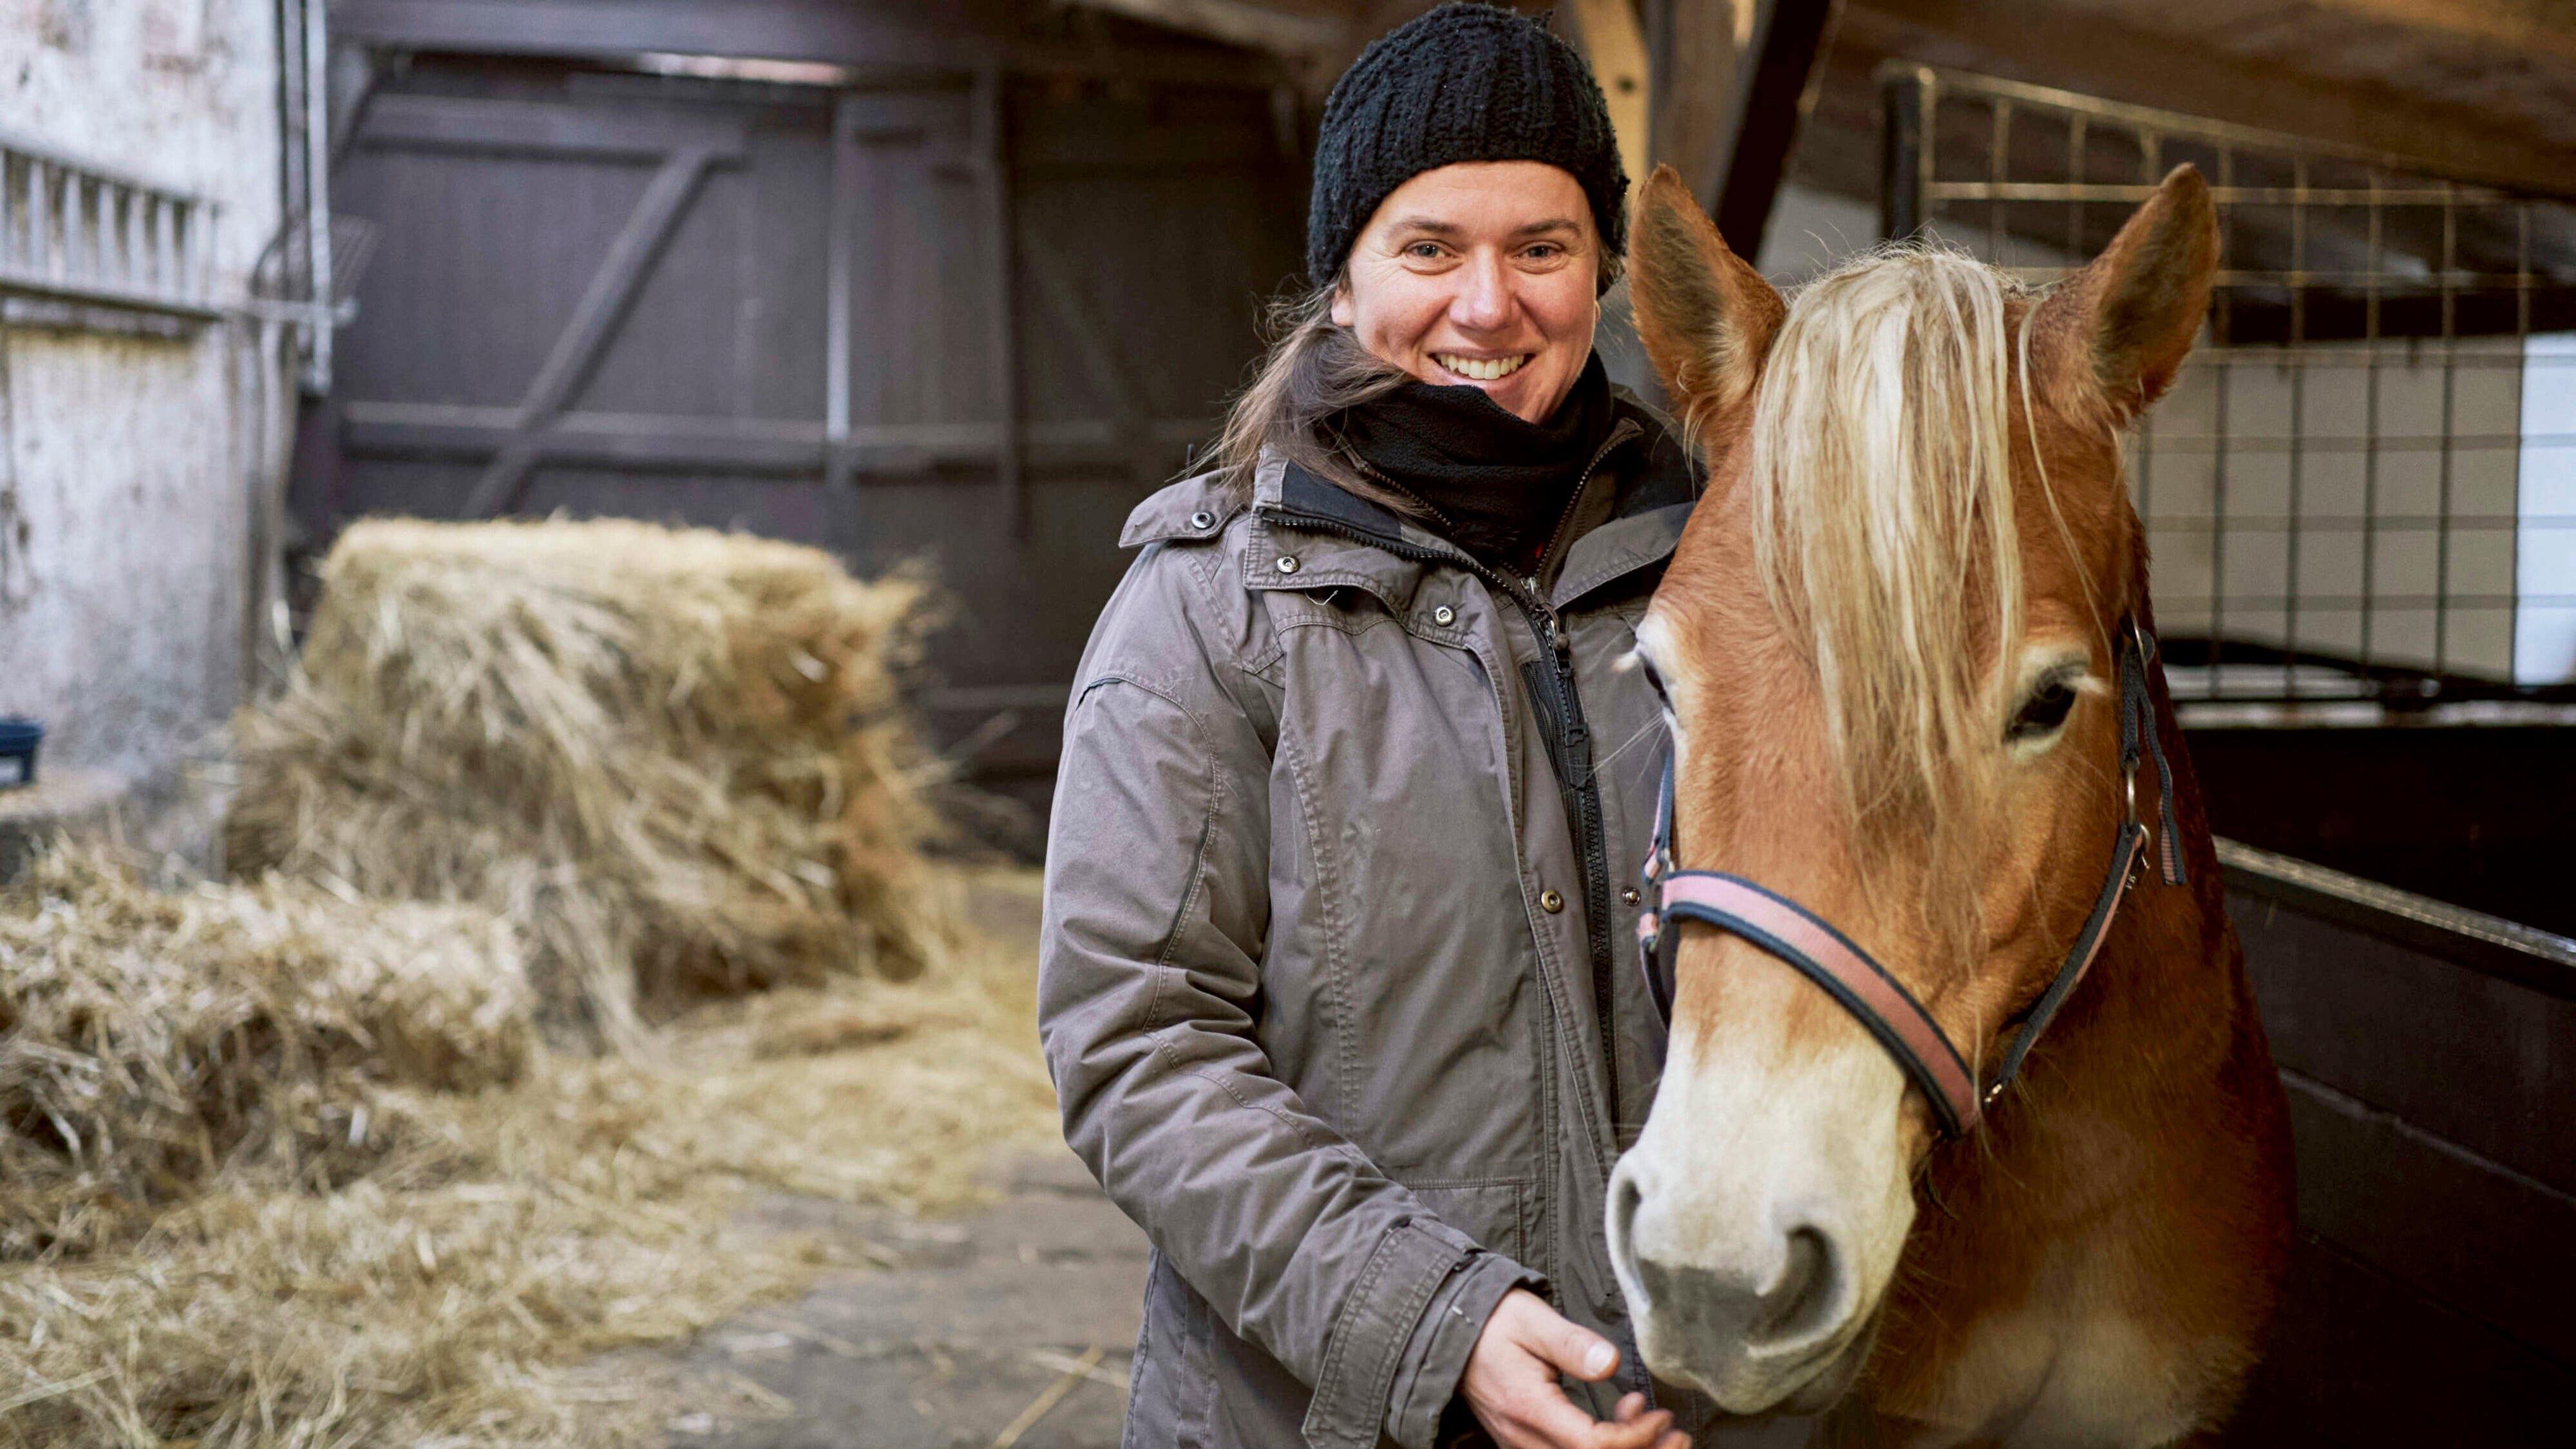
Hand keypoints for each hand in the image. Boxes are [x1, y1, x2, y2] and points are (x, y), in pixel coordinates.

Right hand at [1458, 1289, 1687, 1448]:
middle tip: (1677, 1435)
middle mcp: (1525, 1438)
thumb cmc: (1492, 1321)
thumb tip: (1612, 1363)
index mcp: (1529, 1409)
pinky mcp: (1527, 1441)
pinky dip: (1604, 1445)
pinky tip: (1623, 1418)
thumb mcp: (1533, 1321)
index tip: (1660, 1414)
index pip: (1593, 1447)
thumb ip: (1572, 1344)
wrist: (1449, 1331)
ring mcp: (1524, 1444)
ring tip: (1657, 1425)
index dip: (1635, 1439)